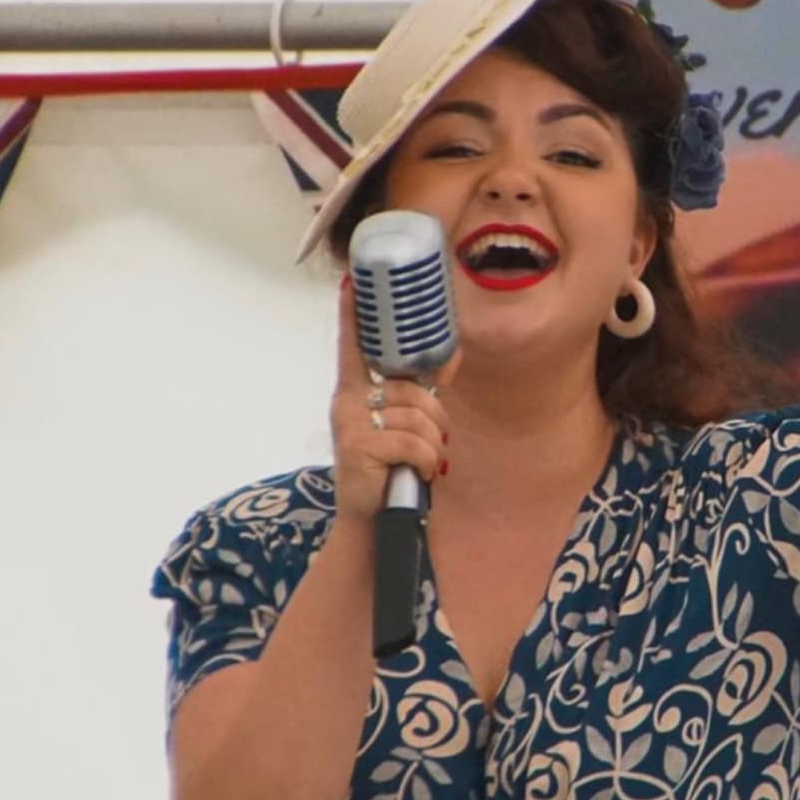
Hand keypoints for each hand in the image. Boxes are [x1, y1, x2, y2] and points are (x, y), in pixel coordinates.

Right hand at [329, 272, 457, 525]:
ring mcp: (349, 424)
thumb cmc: (389, 468)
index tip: (352, 282)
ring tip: (421, 462)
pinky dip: (427, 461)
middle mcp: (347, 402)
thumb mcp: (403, 427)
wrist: (372, 518)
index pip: (353, 346)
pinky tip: (419, 473)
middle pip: (409, 388)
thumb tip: (452, 357)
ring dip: (431, 445)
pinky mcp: (358, 447)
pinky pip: (413, 442)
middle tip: (432, 441)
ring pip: (415, 417)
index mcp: (355, 391)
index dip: (354, 315)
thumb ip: (418, 394)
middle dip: (433, 417)